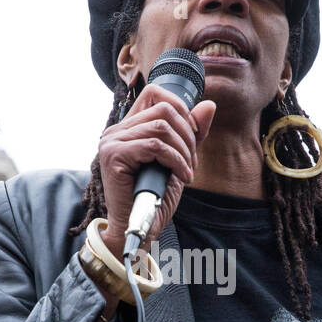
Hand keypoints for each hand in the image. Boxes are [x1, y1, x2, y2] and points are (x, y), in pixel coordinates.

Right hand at [96, 83, 216, 257]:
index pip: (155, 93)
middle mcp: (117, 130)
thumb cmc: (155, 197)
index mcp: (129, 128)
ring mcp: (112, 141)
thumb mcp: (180, 160)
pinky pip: (154, 146)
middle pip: (163, 108)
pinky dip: (175, 160)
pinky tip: (181, 176)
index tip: (192, 138)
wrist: (139, 228)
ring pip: (161, 126)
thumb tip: (209, 105)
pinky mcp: (113, 155)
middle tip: (191, 161)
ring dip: (183, 150)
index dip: (181, 110)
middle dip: (188, 134)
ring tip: (186, 170)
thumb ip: (192, 134)